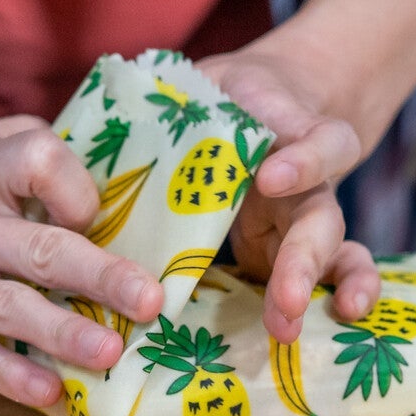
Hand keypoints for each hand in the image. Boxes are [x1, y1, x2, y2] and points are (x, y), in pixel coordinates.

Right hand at [0, 116, 164, 406]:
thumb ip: (36, 159)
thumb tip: (121, 202)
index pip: (34, 161)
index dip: (74, 187)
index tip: (94, 214)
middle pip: (34, 249)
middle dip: (99, 276)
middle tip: (149, 301)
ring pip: (5, 309)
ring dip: (63, 333)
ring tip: (110, 351)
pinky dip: (12, 377)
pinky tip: (52, 391)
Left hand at [197, 42, 379, 342]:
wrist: (257, 102)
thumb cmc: (222, 97)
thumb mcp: (202, 86)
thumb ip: (168, 107)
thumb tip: (82, 133)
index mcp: (294, 134)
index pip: (319, 143)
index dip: (302, 162)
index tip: (268, 177)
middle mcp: (308, 183)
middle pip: (321, 219)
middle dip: (303, 262)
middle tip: (286, 301)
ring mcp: (304, 222)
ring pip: (333, 253)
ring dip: (315, 293)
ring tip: (291, 329)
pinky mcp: (290, 254)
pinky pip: (323, 277)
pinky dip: (327, 300)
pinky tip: (315, 330)